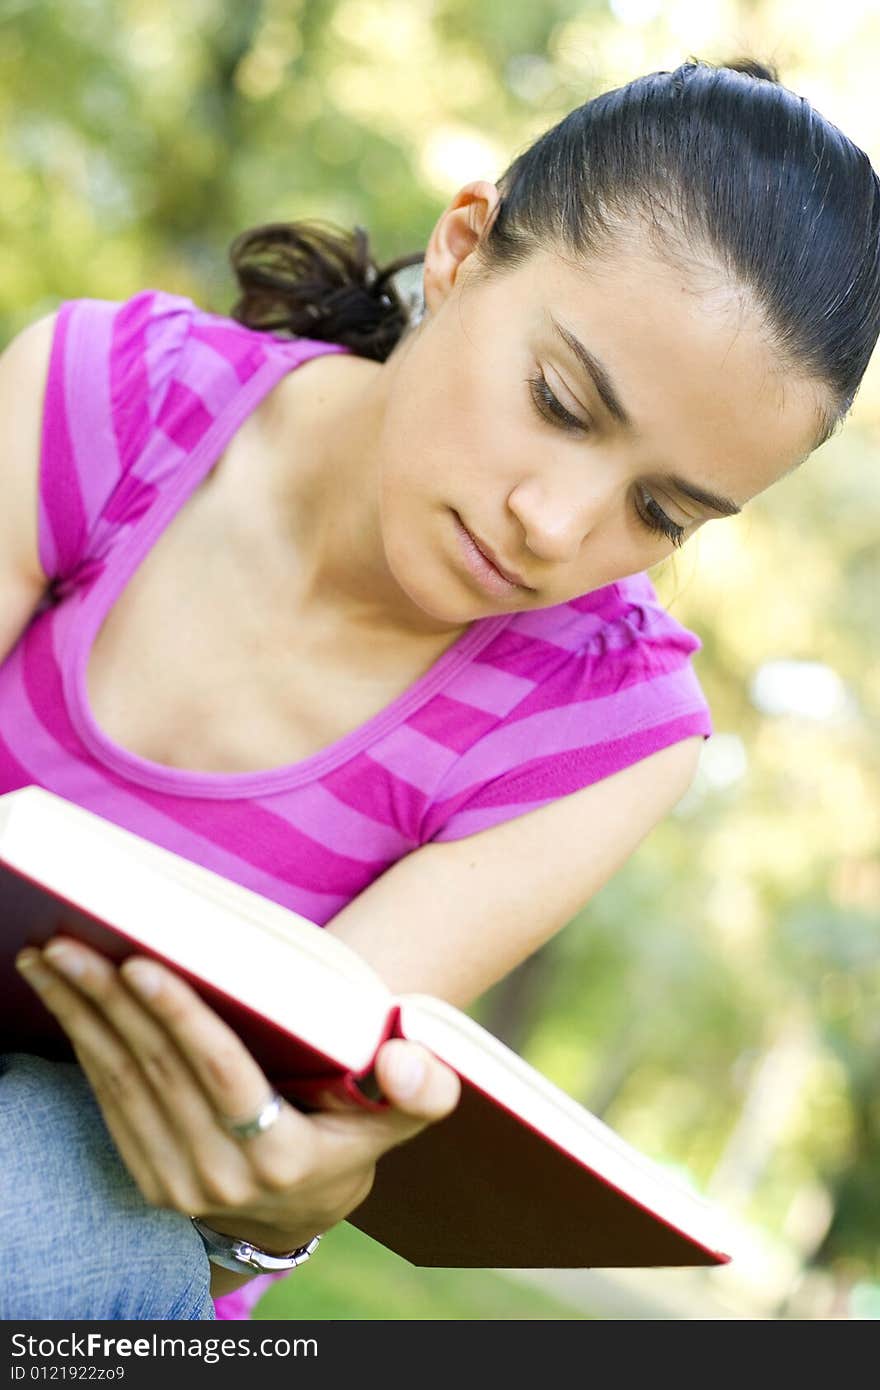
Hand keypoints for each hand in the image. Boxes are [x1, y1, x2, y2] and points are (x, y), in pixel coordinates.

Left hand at [14, 937, 460, 1260]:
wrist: (303, 1212)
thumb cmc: (354, 1137)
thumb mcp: (402, 1118)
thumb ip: (424, 1087)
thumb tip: (403, 1056)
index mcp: (284, 1156)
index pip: (222, 1077)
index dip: (182, 1019)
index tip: (143, 965)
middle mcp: (223, 1176)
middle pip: (157, 1072)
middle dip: (109, 1001)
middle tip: (70, 942)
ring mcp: (178, 1182)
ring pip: (121, 1084)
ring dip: (81, 1017)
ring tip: (51, 958)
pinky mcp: (147, 1177)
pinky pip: (108, 1103)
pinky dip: (83, 1046)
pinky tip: (65, 1000)